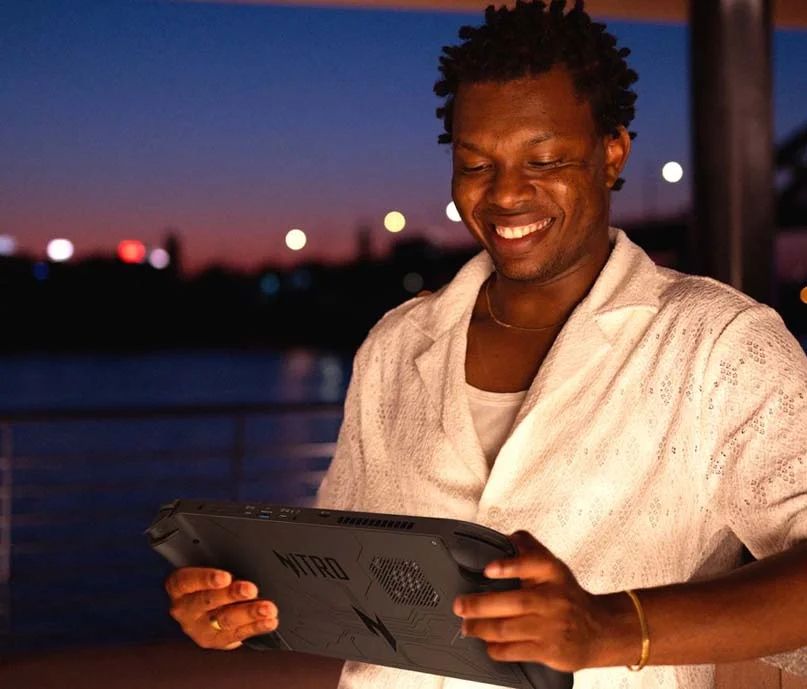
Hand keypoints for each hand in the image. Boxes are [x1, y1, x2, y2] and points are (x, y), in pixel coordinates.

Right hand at [165, 567, 278, 649]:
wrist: (201, 608)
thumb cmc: (207, 580)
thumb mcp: (207, 569)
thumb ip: (220, 566)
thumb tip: (247, 558)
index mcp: (180, 587)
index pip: (188, 581)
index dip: (206, 579)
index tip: (226, 577)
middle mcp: (185, 609)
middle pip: (208, 601)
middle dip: (232, 595)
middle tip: (251, 589)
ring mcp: (199, 628)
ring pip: (224, 620)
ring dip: (249, 613)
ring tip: (267, 608)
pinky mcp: (215, 640)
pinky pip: (236, 635)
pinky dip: (255, 627)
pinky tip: (268, 621)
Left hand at [453, 531, 610, 671]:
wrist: (599, 629)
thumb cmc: (567, 595)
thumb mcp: (553, 567)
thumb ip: (529, 549)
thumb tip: (508, 537)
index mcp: (552, 573)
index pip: (532, 563)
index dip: (510, 566)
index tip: (489, 568)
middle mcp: (553, 599)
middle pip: (513, 602)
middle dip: (480, 605)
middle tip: (460, 606)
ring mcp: (552, 626)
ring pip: (509, 629)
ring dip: (482, 628)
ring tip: (467, 626)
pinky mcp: (549, 650)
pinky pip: (516, 650)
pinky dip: (497, 648)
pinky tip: (488, 644)